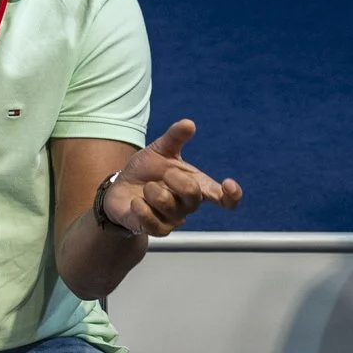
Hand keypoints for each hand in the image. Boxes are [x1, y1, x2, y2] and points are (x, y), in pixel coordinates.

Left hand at [98, 120, 240, 236]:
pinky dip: (141, 209)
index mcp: (197, 185)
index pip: (222, 197)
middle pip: (193, 195)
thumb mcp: (159, 150)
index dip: (231, 195)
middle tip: (163, 173)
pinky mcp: (156, 230)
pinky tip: (136, 202)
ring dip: (153, 192)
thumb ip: (174, 138)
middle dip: (175, 179)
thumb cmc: (146, 169)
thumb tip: (189, 123)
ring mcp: (173, 220)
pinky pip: (152, 223)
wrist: (120, 188)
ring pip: (169, 206)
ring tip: (145, 188)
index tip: (228, 184)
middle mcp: (188, 205)